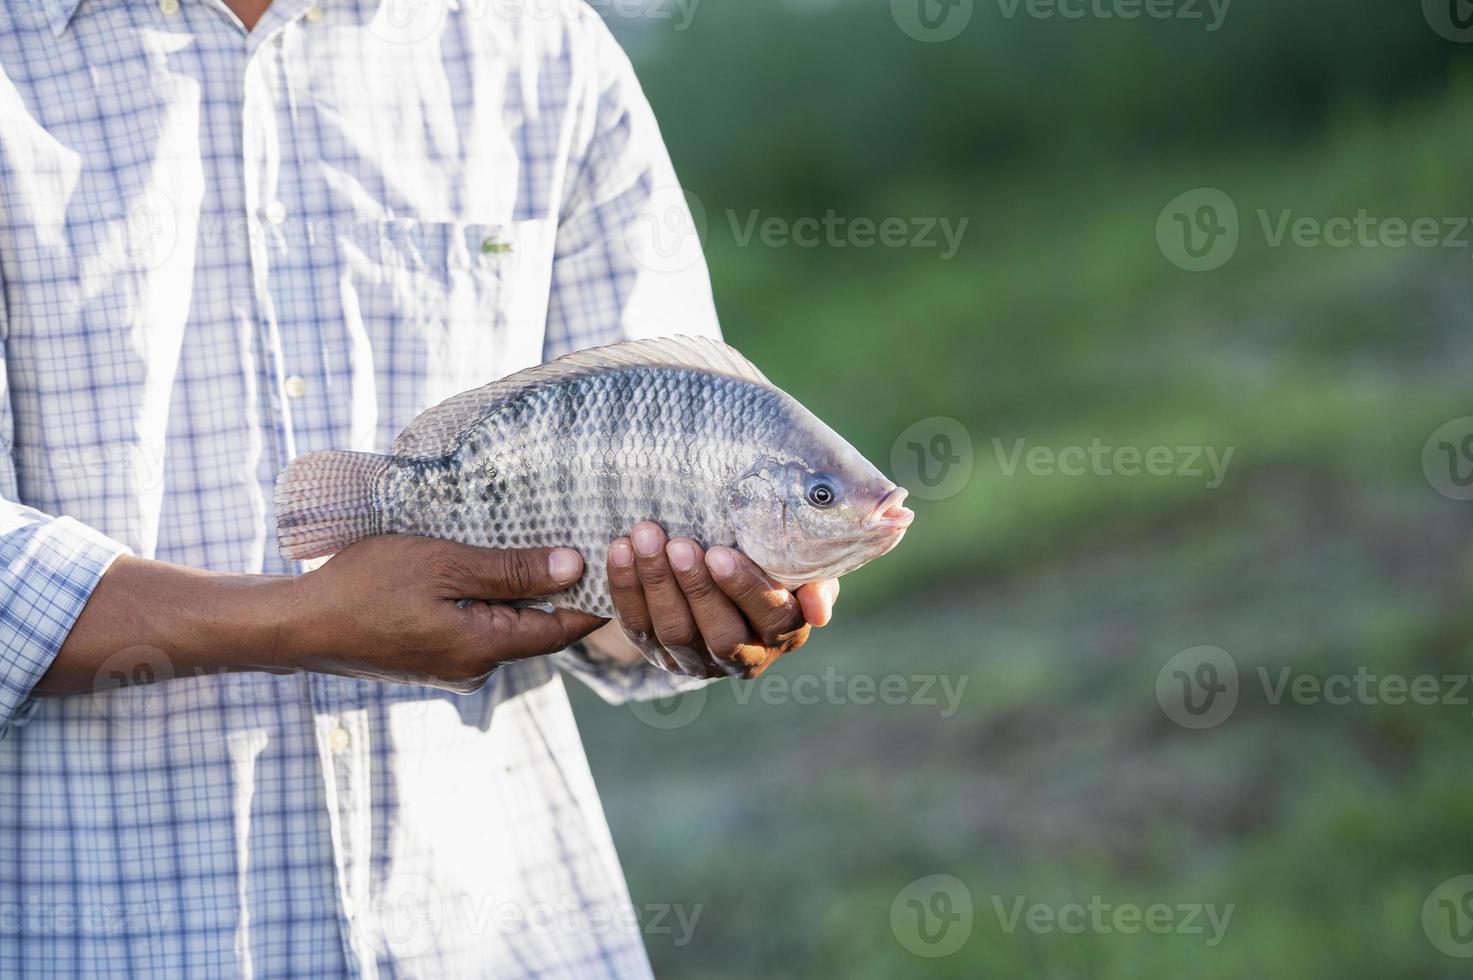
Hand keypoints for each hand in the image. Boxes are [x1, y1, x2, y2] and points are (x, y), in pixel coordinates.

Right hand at [283, 535, 604, 691]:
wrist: (298, 625)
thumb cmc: (365, 587)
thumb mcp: (443, 563)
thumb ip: (511, 568)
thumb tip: (576, 565)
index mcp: (485, 648)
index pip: (565, 627)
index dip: (596, 594)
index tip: (620, 557)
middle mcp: (477, 668)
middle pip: (540, 626)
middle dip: (563, 586)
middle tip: (587, 535)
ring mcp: (455, 666)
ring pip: (509, 624)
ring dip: (524, 589)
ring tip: (542, 539)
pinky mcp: (436, 657)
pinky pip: (480, 625)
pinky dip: (492, 597)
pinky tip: (491, 563)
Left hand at [606, 521, 839, 678]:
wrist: (726, 576)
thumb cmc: (772, 563)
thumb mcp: (800, 569)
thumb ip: (816, 581)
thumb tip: (817, 611)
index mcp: (784, 633)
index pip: (771, 619)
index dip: (745, 589)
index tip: (720, 553)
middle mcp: (743, 656)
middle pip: (720, 633)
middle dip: (696, 587)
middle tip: (679, 544)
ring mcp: (697, 658)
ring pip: (674, 630)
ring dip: (656, 582)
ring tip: (646, 537)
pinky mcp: (658, 650)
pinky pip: (637, 624)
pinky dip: (625, 585)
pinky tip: (620, 548)